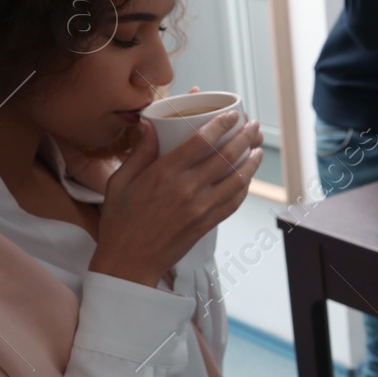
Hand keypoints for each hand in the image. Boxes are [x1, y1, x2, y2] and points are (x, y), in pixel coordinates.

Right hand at [89, 109, 263, 286]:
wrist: (129, 261)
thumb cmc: (120, 221)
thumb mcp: (120, 181)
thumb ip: (139, 152)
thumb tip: (149, 124)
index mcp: (165, 173)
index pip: (202, 141)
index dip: (221, 124)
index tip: (232, 115)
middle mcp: (188, 188)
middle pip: (227, 156)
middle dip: (244, 137)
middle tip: (252, 126)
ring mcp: (202, 207)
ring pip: (238, 179)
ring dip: (251, 161)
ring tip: (258, 149)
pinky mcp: (208, 223)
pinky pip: (235, 201)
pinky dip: (245, 187)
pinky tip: (247, 177)